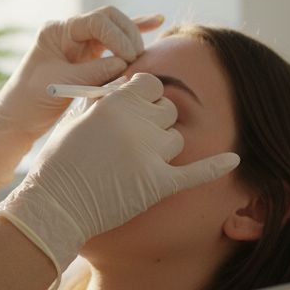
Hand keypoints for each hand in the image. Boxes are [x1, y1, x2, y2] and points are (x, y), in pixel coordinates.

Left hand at [0, 6, 163, 183]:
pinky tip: (156, 22)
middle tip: (136, 60)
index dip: (117, 36)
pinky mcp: (88, 56)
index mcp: (57, 31)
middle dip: (127, 35)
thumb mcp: (63, 84)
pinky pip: (114, 42)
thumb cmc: (31, 100)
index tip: (128, 59)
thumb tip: (125, 64)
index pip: (97, 20)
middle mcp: (69, 31)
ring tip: (143, 57)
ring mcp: (80, 43)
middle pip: (109, 18)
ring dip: (132, 39)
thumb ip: (95, 72)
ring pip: (115, 29)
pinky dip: (133, 34)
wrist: (18, 119)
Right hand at [0, 74, 239, 288]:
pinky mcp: (159, 184)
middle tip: (136, 138)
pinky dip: (216, 165)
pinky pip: (197, 171)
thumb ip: (106, 102)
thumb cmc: (59, 163)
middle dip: (155, 120)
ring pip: (176, 138)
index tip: (138, 107)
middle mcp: (137, 123)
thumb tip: (128, 90)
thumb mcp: (77, 120)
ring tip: (139, 163)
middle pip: (167, 110)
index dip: (146, 95)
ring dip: (163, 146)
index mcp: (116, 102)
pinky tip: (234, 159)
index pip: (151, 84)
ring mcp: (151, 154)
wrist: (55, 206)